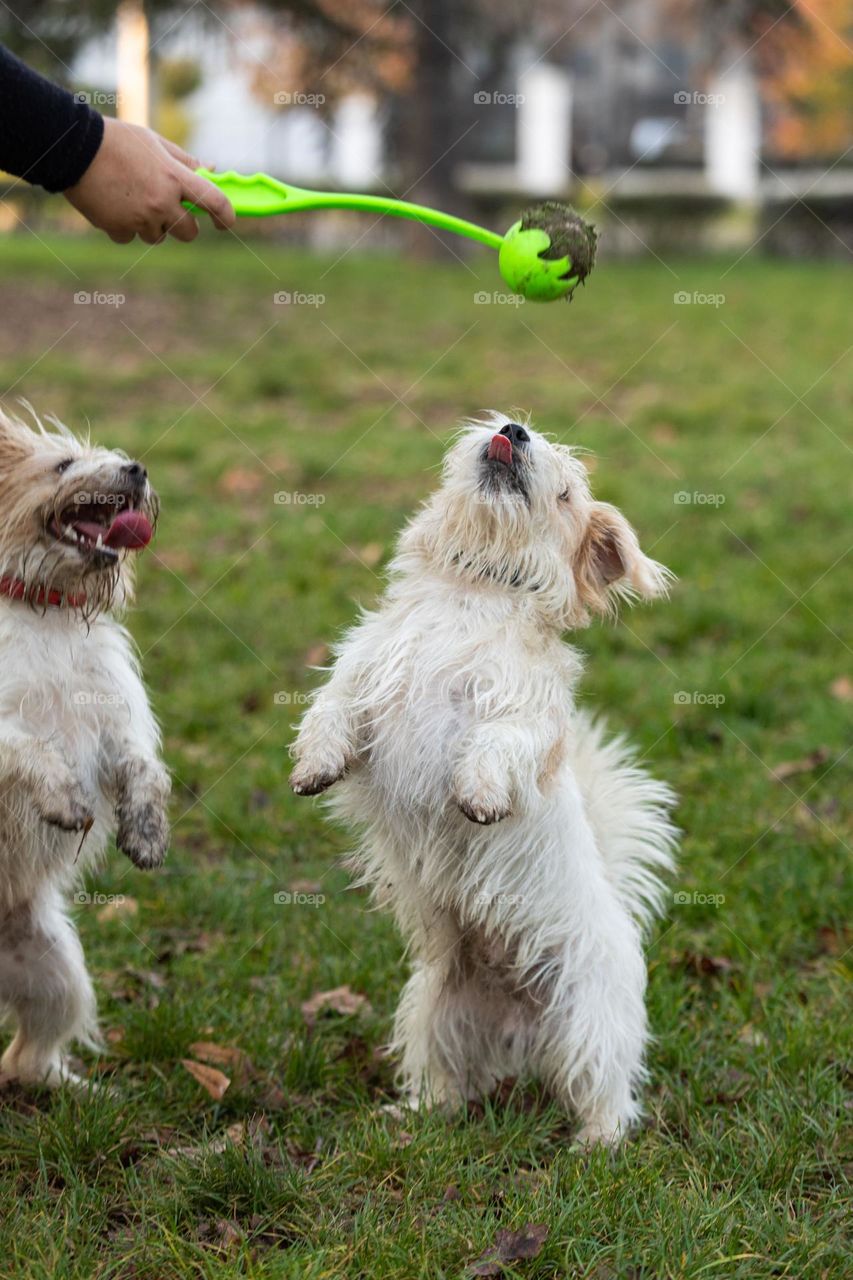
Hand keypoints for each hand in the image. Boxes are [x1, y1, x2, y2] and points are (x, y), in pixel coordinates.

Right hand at [63, 117, 235, 244]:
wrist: (74, 149)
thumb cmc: (117, 141)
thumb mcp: (154, 143)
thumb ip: (184, 161)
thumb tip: (211, 169)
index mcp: (174, 177)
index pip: (214, 202)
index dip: (226, 216)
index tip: (225, 223)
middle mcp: (161, 202)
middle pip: (188, 233)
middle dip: (184, 226)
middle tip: (173, 213)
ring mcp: (140, 218)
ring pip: (158, 237)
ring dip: (152, 225)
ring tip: (133, 199)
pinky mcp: (119, 229)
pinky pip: (131, 238)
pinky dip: (126, 227)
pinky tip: (114, 206)